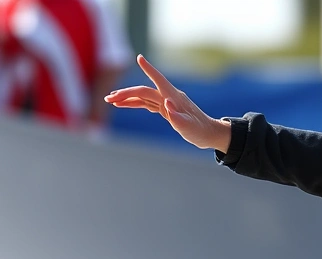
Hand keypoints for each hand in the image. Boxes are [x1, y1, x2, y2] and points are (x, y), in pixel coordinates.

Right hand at [104, 55, 230, 151]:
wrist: (209, 134)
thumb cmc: (199, 131)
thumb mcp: (188, 127)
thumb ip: (177, 116)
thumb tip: (166, 103)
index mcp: (174, 97)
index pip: (159, 80)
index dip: (149, 69)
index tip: (139, 58)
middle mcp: (169, 97)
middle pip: (144, 91)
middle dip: (126, 93)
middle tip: (109, 99)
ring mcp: (167, 102)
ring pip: (143, 97)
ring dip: (127, 98)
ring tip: (110, 100)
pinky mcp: (166, 109)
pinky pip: (147, 103)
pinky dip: (135, 103)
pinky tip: (124, 104)